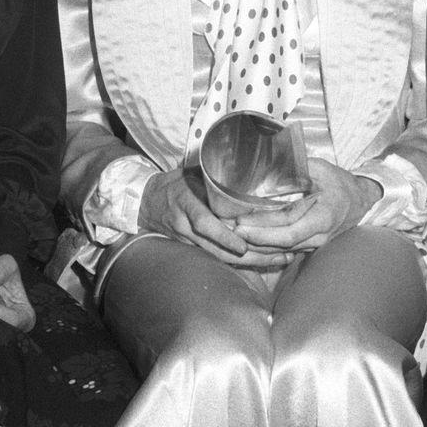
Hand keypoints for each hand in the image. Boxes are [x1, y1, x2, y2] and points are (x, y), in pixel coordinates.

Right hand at [138, 167, 296, 269]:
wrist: (146, 202)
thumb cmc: (175, 183)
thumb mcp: (193, 173)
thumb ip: (216, 175)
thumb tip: (251, 163)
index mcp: (186, 202)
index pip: (204, 223)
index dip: (224, 237)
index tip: (244, 245)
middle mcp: (186, 225)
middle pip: (217, 248)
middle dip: (250, 256)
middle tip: (280, 254)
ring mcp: (187, 240)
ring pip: (219, 257)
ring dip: (252, 262)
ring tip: (280, 259)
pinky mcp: (191, 249)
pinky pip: (217, 258)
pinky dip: (240, 262)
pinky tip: (265, 262)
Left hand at [231, 159, 381, 253]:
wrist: (362, 200)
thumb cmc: (340, 182)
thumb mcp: (320, 168)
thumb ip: (296, 166)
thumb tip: (268, 158)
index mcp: (323, 216)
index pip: (288, 229)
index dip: (263, 229)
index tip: (240, 223)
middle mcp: (320, 235)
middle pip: (282, 244)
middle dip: (254, 240)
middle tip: (229, 232)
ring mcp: (316, 243)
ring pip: (283, 250)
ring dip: (258, 246)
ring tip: (233, 237)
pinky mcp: (310, 245)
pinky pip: (287, 249)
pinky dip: (267, 246)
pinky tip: (248, 241)